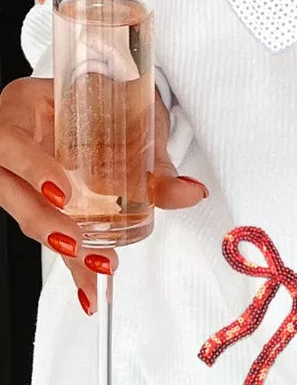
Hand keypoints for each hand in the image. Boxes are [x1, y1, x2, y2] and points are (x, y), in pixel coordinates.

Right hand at [0, 76, 205, 311]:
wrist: (104, 94)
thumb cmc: (107, 101)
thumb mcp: (134, 117)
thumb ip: (156, 160)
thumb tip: (190, 193)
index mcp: (21, 108)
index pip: (10, 140)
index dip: (31, 167)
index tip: (61, 192)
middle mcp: (8, 142)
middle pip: (9, 190)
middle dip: (43, 222)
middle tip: (77, 246)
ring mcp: (14, 172)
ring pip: (23, 214)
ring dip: (59, 245)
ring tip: (95, 272)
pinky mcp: (30, 198)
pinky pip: (46, 231)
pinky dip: (71, 264)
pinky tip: (89, 290)